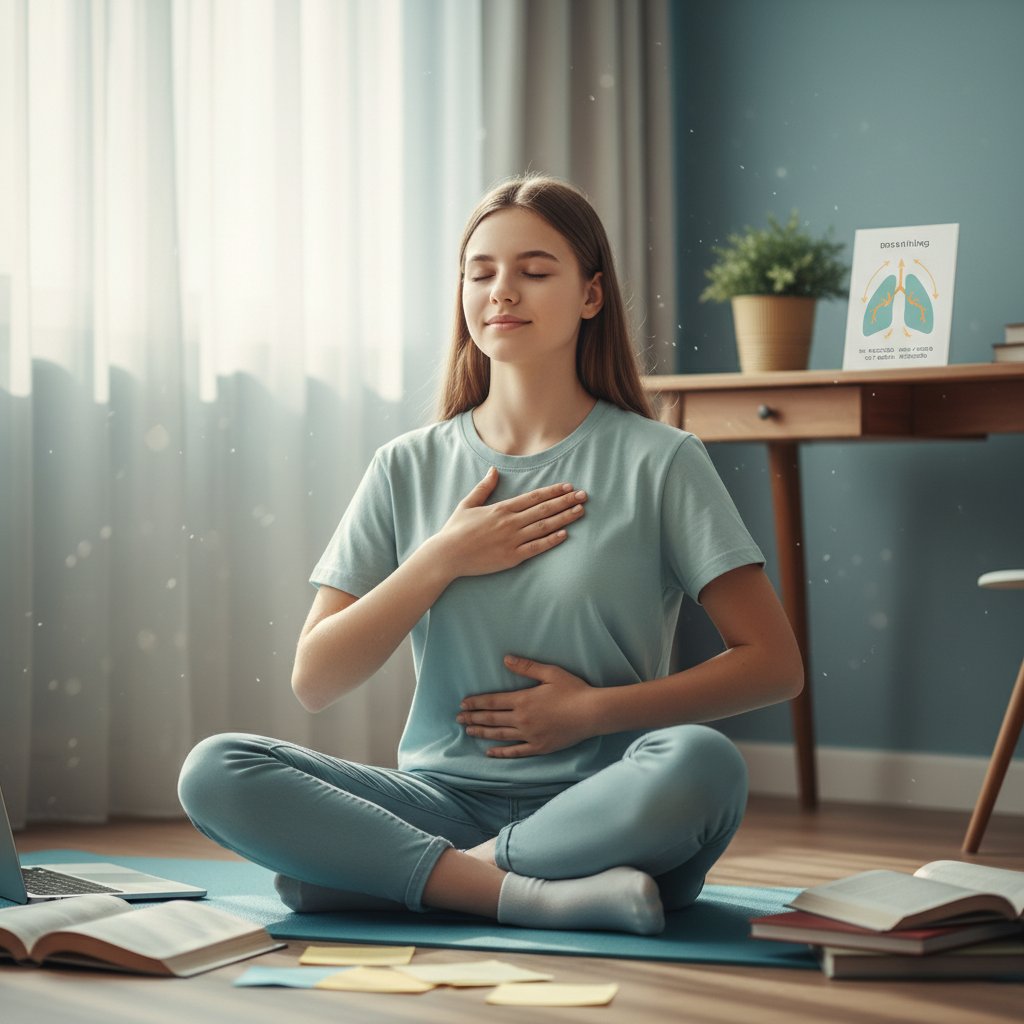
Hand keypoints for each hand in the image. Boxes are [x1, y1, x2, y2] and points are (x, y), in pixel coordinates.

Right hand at [433, 468, 586, 578]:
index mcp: (501, 508)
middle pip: (544, 509)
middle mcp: (510, 522)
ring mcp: (512, 540)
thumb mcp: (468, 504)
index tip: (568, 486)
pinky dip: (551, 540)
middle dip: (566, 501)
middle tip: (584, 495)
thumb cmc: (456, 529)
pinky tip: (565, 534)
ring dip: (564, 518)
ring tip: (580, 511)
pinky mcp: (511, 557)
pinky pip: (536, 548)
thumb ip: (484, 487)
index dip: (553, 491)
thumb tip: (494, 470)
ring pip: (544, 527)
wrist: (447, 555)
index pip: (534, 497)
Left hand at [456, 655, 599, 757]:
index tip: (463, 704)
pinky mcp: (539, 747)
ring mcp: (530, 735)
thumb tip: (505, 659)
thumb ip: (526, 667)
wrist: (591, 713)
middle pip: (492, 719)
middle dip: (473, 717)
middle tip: (458, 719)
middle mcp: (522, 719)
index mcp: (523, 700)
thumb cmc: (573, 690)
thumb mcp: (550, 673)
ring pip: (499, 735)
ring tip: (468, 731)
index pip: (493, 701)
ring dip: (482, 732)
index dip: (476, 703)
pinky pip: (515, 751)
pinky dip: (501, 752)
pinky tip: (489, 752)